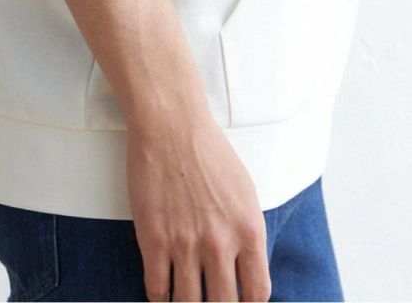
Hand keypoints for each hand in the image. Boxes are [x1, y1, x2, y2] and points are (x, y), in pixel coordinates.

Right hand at [126, 105, 270, 300]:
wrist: (171, 125)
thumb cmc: (208, 152)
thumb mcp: (245, 192)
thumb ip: (247, 234)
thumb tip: (244, 269)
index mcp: (249, 230)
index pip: (257, 293)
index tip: (238, 300)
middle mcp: (220, 243)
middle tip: (210, 298)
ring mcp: (185, 244)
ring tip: (187, 296)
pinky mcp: (154, 240)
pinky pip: (157, 290)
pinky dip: (160, 297)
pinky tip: (163, 290)